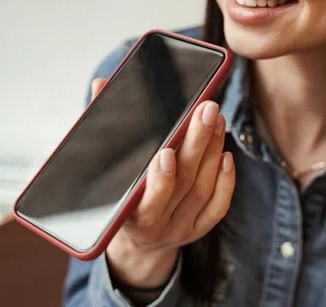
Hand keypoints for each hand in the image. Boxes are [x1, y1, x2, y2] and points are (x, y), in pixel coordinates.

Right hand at [90, 78, 235, 288]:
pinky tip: (226, 154)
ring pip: (203, 190)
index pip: (149, 201)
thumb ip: (98, 129)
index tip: (166, 150)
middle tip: (208, 110)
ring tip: (217, 120)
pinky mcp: (198, 229)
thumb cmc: (115, 195)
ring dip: (212, 153)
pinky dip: (225, 181)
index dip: (160, 179)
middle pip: (183, 185)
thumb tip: (102, 84)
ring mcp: (181, 229)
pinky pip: (217, 207)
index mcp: (129, 217)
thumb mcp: (101, 169)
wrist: (134, 242)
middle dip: (197, 145)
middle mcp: (158, 227)